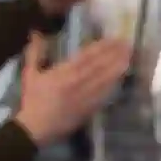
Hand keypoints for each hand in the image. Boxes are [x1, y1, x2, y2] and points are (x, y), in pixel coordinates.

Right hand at [14, 33, 131, 144]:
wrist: (35, 128)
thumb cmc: (32, 100)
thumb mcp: (30, 74)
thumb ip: (35, 52)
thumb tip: (36, 32)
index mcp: (64, 73)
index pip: (87, 56)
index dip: (102, 46)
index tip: (113, 38)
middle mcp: (78, 83)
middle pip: (100, 66)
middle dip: (115, 54)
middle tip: (128, 44)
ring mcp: (86, 97)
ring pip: (105, 80)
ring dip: (118, 68)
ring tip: (129, 57)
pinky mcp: (89, 109)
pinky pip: (104, 95)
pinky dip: (114, 86)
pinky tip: (121, 79)